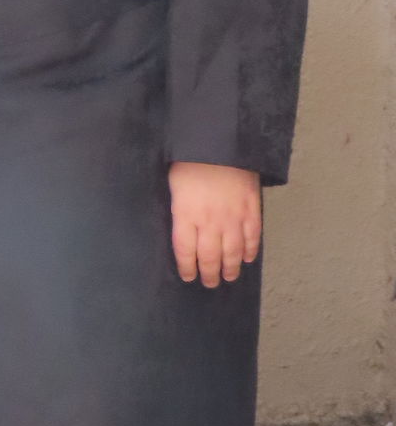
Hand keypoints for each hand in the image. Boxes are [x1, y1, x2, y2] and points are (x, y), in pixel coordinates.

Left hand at [169, 161, 260, 286]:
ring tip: (229, 277)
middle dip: (209, 274)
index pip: (185, 251)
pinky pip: (252, 236)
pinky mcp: (251, 209)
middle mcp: (209, 222)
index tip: (189, 277)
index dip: (187, 268)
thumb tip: (181, 227)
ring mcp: (233, 217)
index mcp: (186, 215)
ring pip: (232, 252)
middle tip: (210, 283)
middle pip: (209, 257)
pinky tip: (248, 259)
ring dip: (231, 268)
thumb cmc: (191, 160)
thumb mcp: (174, 184)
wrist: (222, 142)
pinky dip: (251, 250)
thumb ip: (179, 209)